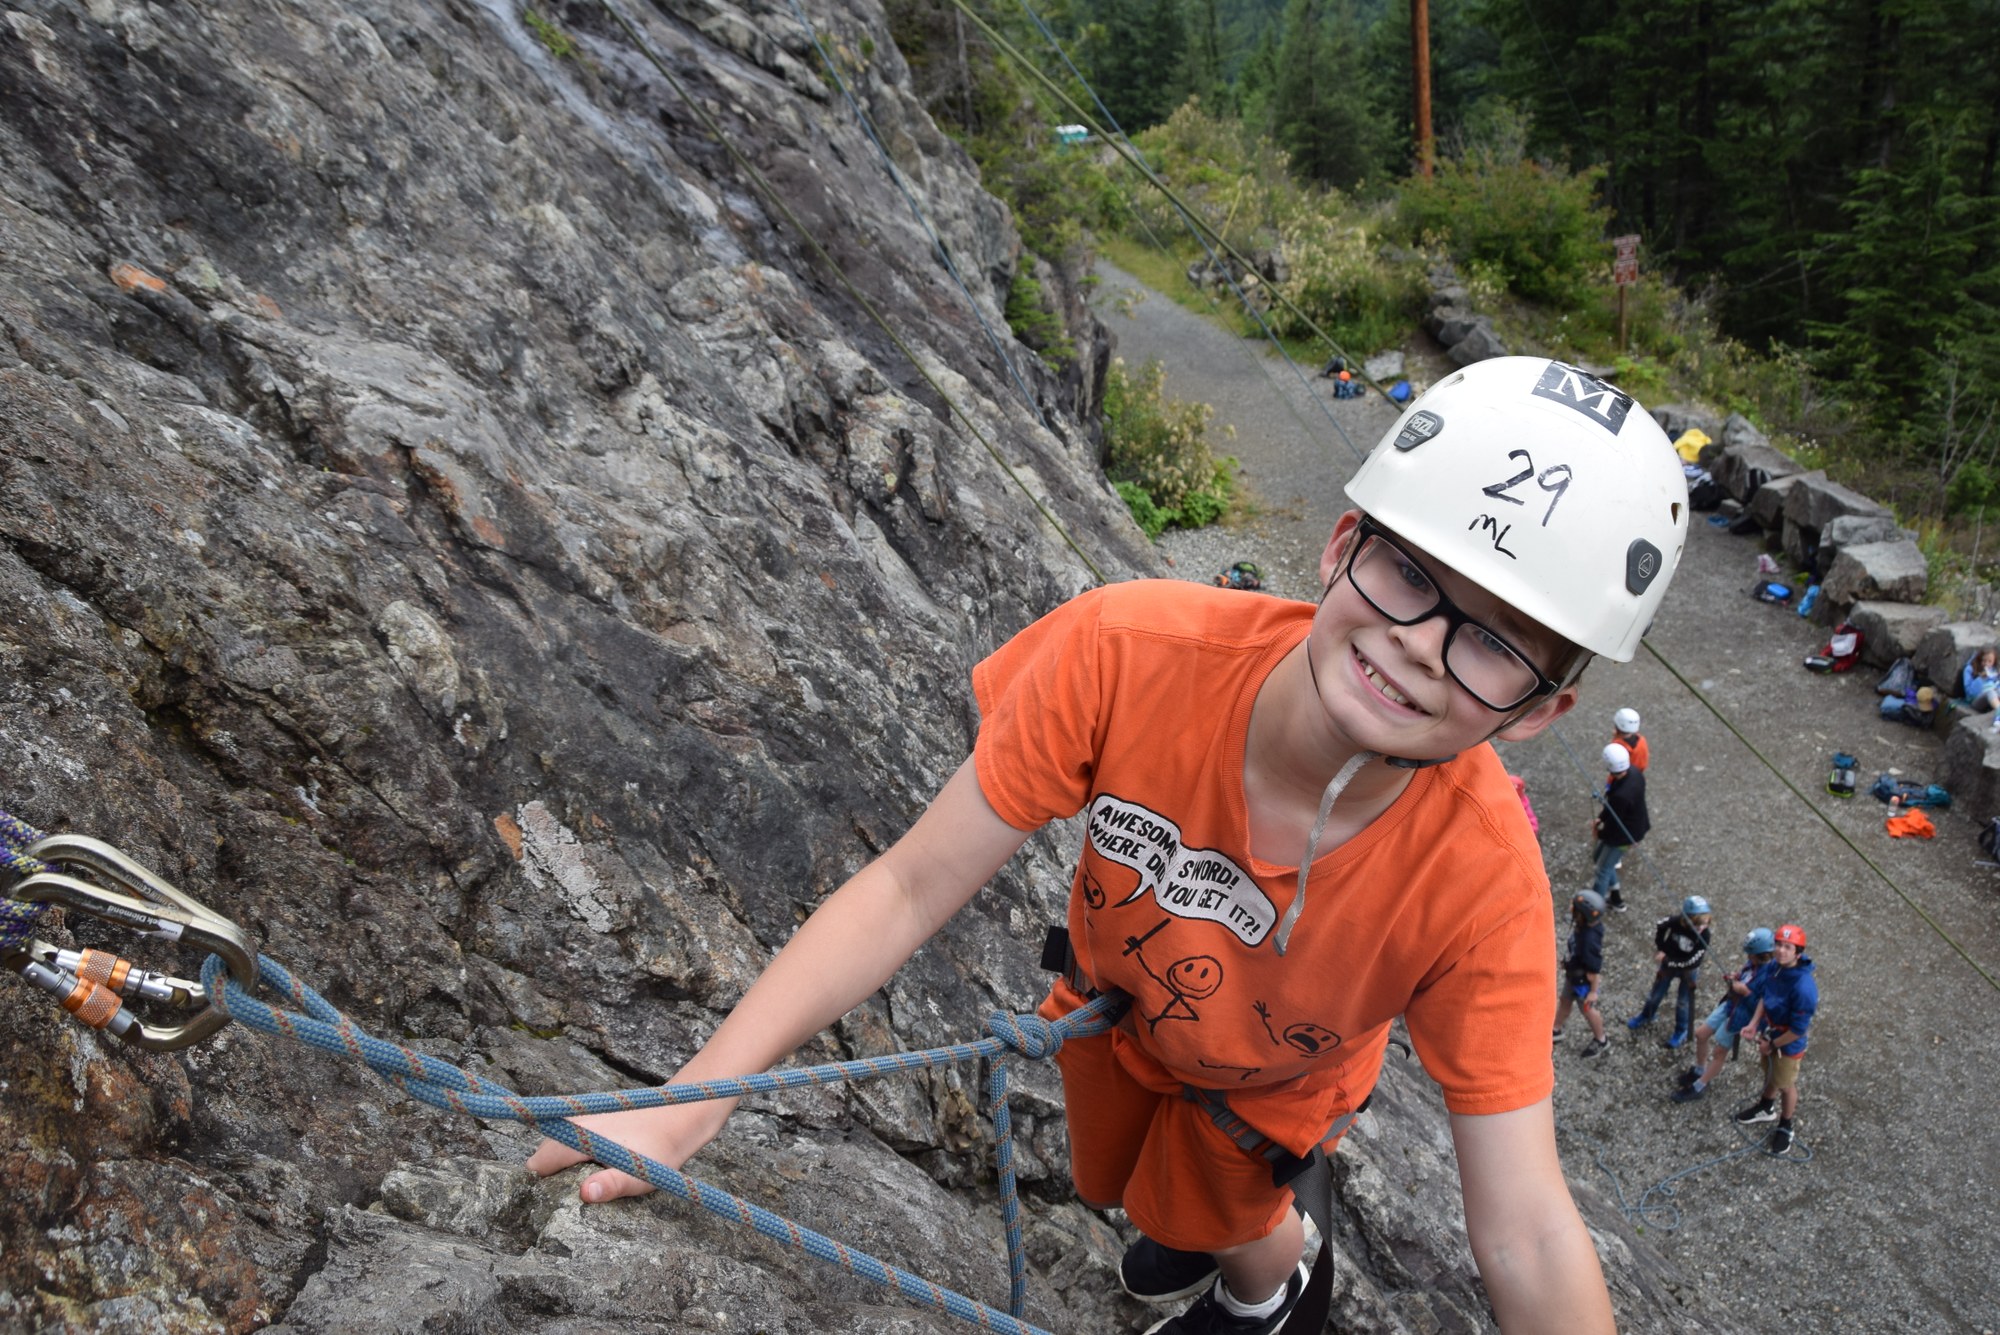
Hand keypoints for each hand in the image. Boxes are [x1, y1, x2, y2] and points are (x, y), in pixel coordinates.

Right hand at [526, 1098, 734, 1202]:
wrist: (681, 1118)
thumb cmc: (659, 1150)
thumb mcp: (637, 1174)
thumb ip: (610, 1185)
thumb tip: (584, 1194)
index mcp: (576, 1134)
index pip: (538, 1165)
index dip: (540, 1187)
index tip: (554, 1204)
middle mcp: (574, 1122)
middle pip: (546, 1157)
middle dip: (553, 1179)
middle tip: (579, 1196)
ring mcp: (582, 1119)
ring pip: (560, 1149)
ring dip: (567, 1169)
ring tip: (593, 1184)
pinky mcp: (592, 1122)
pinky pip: (573, 1143)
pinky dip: (578, 1157)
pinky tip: (601, 1169)